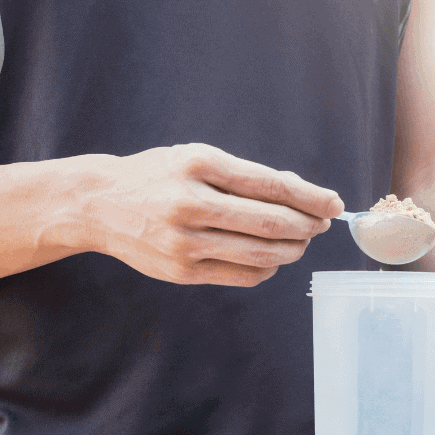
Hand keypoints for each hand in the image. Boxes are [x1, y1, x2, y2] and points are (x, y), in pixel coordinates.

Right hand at [68, 143, 343, 286]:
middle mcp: (190, 203)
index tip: (334, 204)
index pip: (271, 185)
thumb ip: (244, 176)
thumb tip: (300, 193)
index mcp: (198, 165)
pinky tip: (271, 259)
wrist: (100, 204)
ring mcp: (184, 241)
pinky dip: (267, 268)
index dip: (310, 197)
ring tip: (301, 242)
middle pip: (271, 224)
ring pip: (261, 254)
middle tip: (321, 225)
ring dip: (293, 250)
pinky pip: (242, 276)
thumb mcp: (195, 158)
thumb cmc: (157, 176)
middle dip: (307, 226)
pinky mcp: (181, 271)